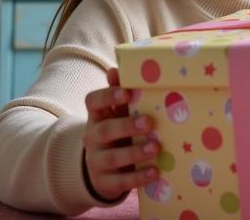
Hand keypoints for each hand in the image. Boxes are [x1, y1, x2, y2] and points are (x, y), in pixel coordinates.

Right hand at [83, 67, 159, 200]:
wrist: (101, 168)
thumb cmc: (117, 129)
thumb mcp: (117, 111)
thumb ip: (120, 92)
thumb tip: (117, 67)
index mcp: (97, 115)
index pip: (93, 101)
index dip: (108, 96)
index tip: (128, 92)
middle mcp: (93, 137)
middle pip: (105, 130)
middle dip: (126, 125)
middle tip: (149, 121)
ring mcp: (97, 161)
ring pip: (112, 158)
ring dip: (135, 152)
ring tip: (156, 146)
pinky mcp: (105, 182)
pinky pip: (120, 182)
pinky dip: (138, 177)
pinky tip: (155, 171)